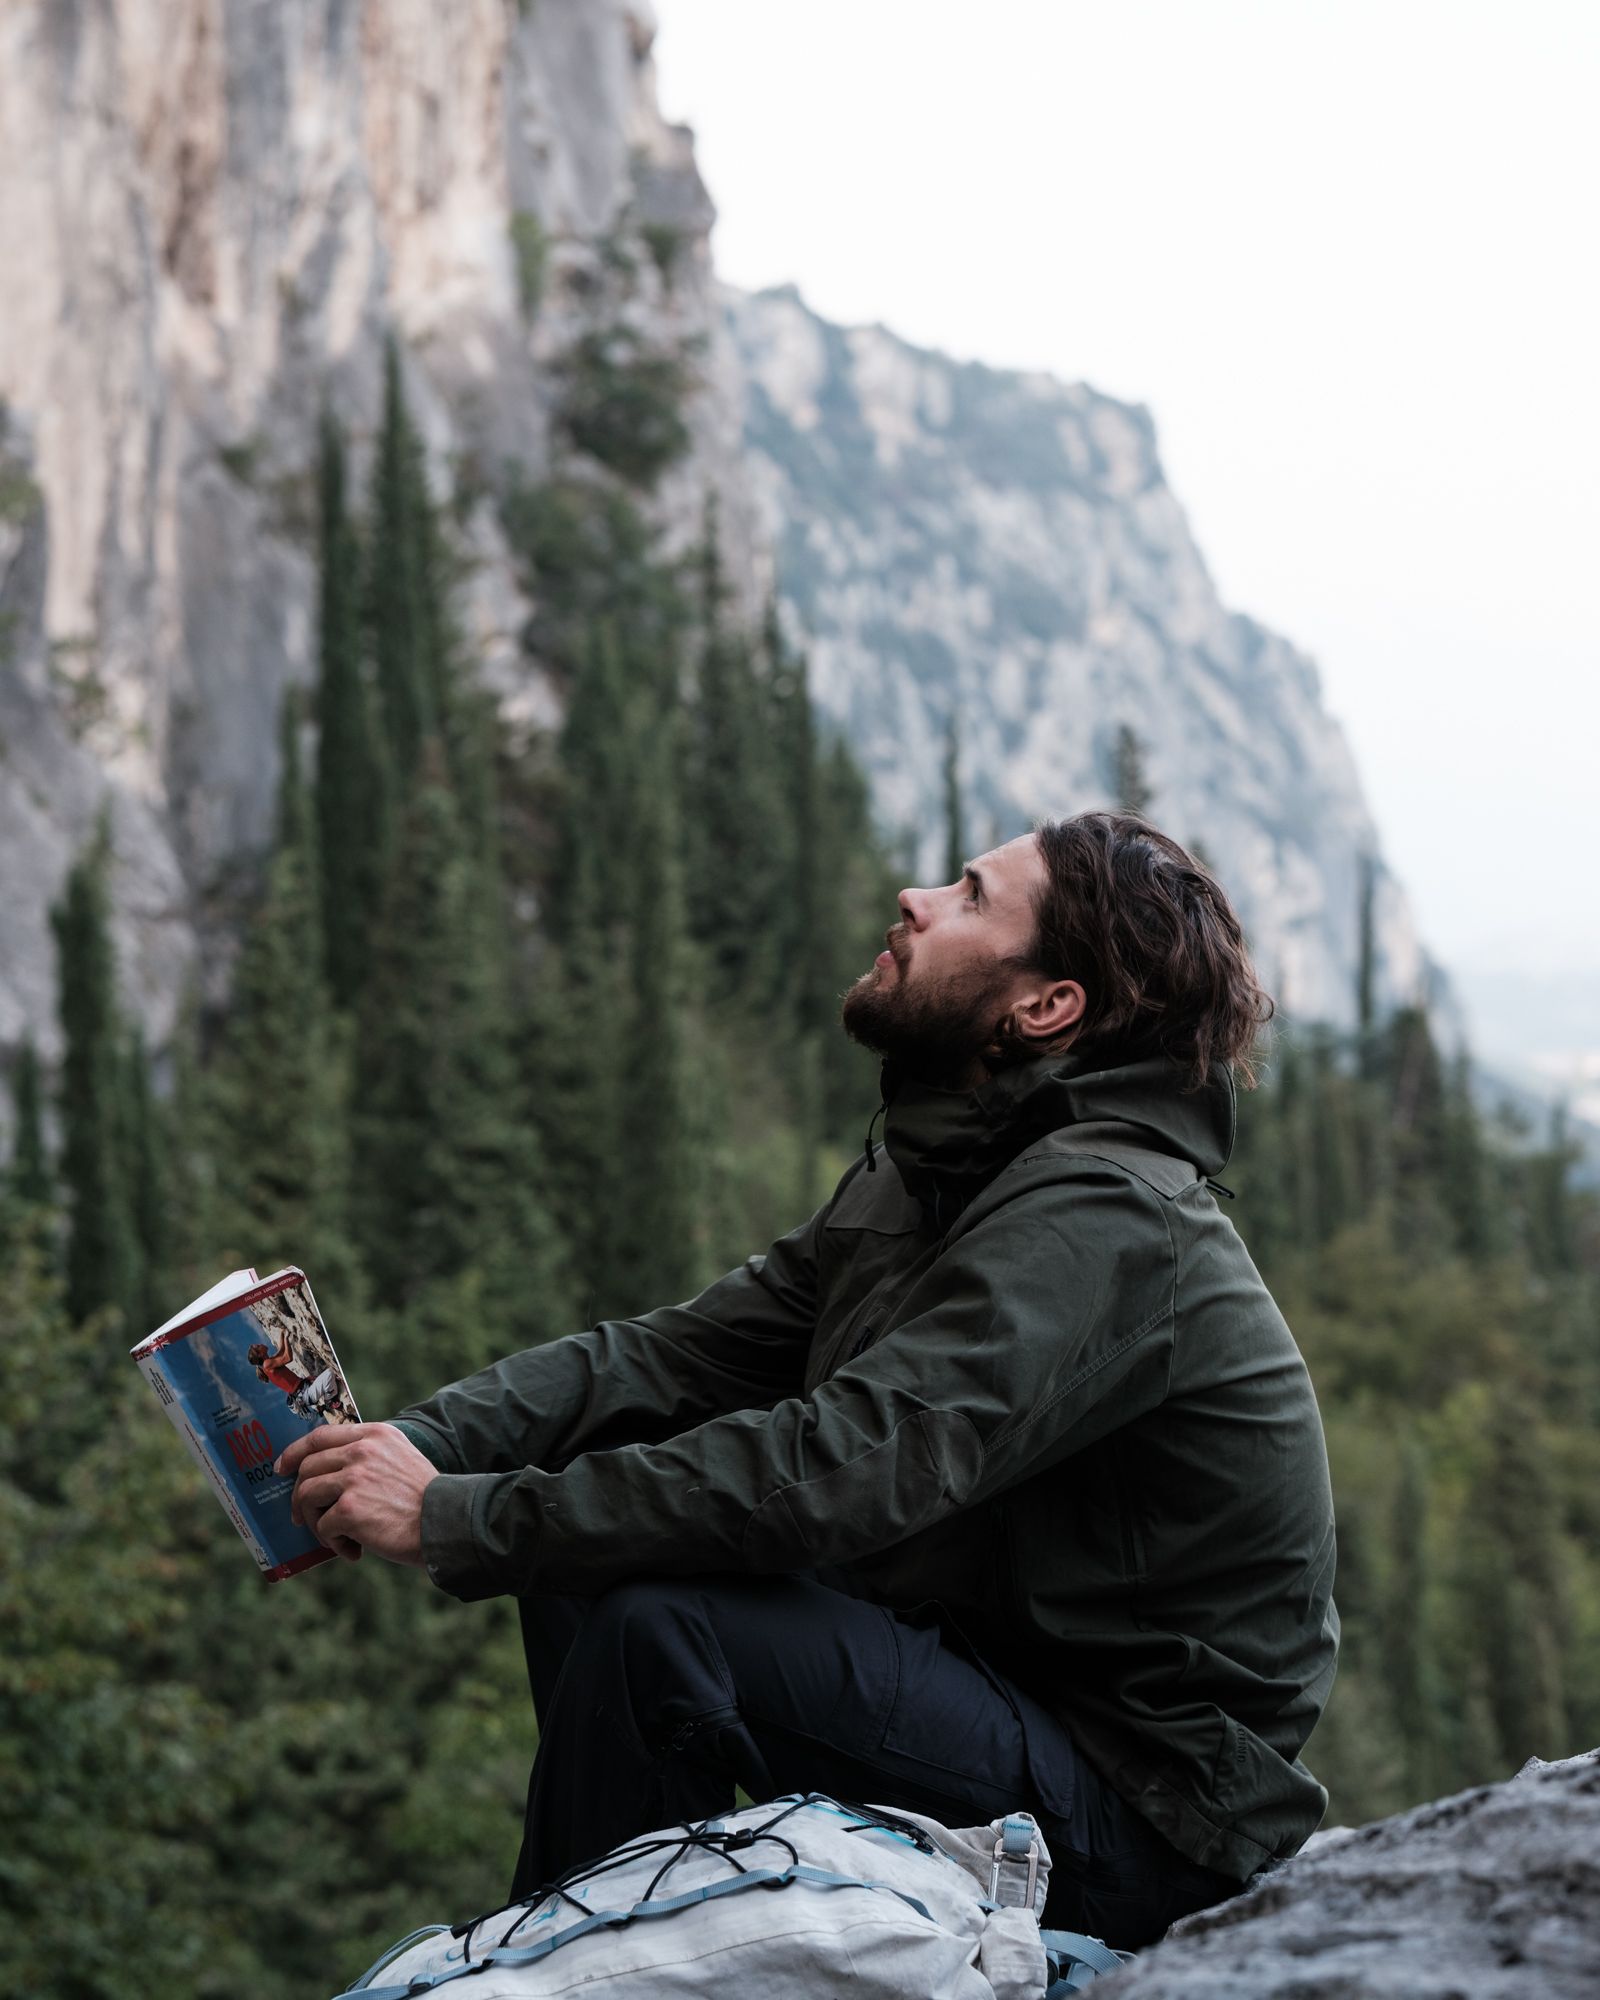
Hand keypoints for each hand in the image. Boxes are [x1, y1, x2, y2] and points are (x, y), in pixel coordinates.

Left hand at [277, 1423, 437, 1567]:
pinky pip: (323, 1526)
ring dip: (313, 1521)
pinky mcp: (349, 1508)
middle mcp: (361, 1451)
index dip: (294, 1452)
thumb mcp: (399, 1457)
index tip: (282, 1468)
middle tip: (301, 1516)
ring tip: (332, 1537)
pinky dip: (334, 1544)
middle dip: (299, 1496)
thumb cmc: (422, 1498)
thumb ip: (369, 1454)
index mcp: (374, 1435)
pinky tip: (354, 1551)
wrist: (443, 1523)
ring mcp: (354, 1478)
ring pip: (307, 1496)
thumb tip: (328, 1470)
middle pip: (307, 1468)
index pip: (320, 1436)